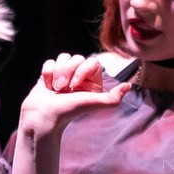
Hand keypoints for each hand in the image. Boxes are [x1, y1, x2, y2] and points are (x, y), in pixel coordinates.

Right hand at [18, 55, 132, 139]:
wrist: (44, 116)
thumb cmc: (69, 111)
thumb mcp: (94, 103)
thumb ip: (113, 98)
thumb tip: (128, 85)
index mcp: (92, 82)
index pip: (92, 62)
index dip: (81, 71)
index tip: (75, 87)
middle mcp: (79, 77)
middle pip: (76, 57)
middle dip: (67, 72)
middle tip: (64, 89)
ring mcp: (63, 75)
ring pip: (63, 57)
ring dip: (57, 73)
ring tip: (56, 89)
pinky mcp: (49, 75)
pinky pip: (50, 62)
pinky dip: (47, 74)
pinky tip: (48, 87)